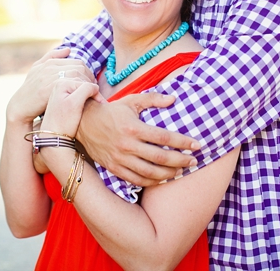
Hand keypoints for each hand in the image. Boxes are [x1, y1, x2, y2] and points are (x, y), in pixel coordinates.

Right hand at [6, 48, 95, 125]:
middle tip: (94, 87)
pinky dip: (82, 90)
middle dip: (90, 77)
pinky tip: (86, 97)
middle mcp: (49, 68)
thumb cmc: (30, 91)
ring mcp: (49, 77)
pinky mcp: (50, 89)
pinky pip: (72, 85)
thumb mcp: (37, 70)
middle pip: (79, 68)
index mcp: (49, 63)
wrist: (19, 108)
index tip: (90, 82)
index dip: (87, 72)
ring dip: (88, 83)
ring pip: (77, 75)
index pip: (77, 62)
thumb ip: (51, 57)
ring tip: (92, 92)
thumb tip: (68, 49)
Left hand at [41, 79, 101, 137]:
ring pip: (81, 90)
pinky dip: (83, 99)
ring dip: (89, 96)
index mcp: (62, 83)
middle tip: (101, 105)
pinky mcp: (61, 99)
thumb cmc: (63, 122)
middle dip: (93, 94)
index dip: (96, 94)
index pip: (86, 84)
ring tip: (94, 105)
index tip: (102, 105)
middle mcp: (60, 84)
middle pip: (83, 85)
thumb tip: (95, 87)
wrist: (53, 137)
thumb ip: (86, 89)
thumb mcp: (75, 103)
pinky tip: (85, 106)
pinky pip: (76, 94)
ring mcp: (60, 92)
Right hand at [76, 93, 200, 186]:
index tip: (196, 145)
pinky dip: (151, 181)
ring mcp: (120, 159)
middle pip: (160, 157)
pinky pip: (136, 179)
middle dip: (181, 160)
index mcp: (133, 127)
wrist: (84, 124)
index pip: (164, 137)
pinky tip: (162, 178)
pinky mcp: (114, 168)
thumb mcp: (131, 100)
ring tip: (181, 171)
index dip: (183, 142)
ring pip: (150, 172)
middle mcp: (127, 145)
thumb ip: (153, 99)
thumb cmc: (112, 111)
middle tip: (194, 161)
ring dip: (169, 174)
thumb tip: (173, 99)